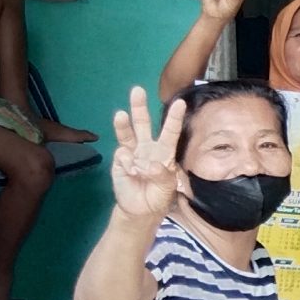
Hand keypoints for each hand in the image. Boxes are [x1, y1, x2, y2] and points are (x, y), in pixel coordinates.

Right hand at [108, 86, 186, 220]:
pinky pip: (121, 156)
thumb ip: (161, 176)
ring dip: (123, 123)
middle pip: (143, 124)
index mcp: (165, 152)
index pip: (170, 132)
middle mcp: (148, 148)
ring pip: (127, 133)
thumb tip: (149, 164)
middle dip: (139, 107)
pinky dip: (126, 164)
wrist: (140, 209)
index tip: (179, 103)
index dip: (174, 118)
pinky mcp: (120, 161)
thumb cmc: (159, 196)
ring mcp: (132, 153)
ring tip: (121, 114)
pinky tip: (131, 173)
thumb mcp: (167, 189)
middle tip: (138, 90)